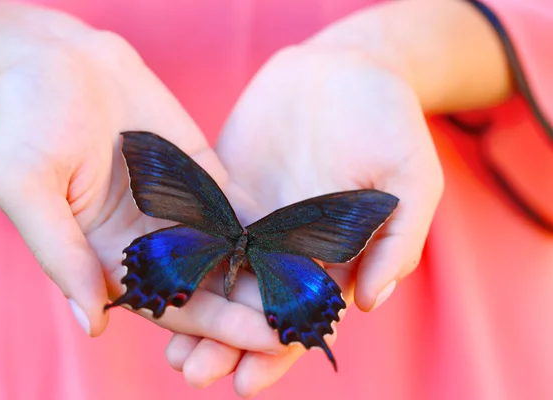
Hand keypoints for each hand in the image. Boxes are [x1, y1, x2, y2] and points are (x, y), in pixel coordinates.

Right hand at [0, 24, 282, 355]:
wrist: (58, 62)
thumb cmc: (29, 122)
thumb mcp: (28, 189)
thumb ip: (61, 254)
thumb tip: (92, 322)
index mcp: (110, 258)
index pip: (170, 306)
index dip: (216, 327)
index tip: (263, 341)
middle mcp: (151, 243)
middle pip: (211, 288)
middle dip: (256, 309)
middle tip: (305, 325)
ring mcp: (181, 210)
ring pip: (232, 254)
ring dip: (272, 275)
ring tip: (318, 292)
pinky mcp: (203, 178)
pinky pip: (238, 208)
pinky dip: (271, 228)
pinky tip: (307, 242)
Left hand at [165, 44, 443, 395]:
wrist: (347, 68)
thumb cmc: (391, 123)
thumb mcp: (412, 179)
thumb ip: (397, 240)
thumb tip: (372, 304)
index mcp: (332, 256)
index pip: (301, 316)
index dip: (276, 351)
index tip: (247, 382)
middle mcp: (288, 246)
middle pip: (252, 305)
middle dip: (224, 343)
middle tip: (193, 373)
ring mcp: (253, 218)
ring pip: (219, 274)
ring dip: (194, 310)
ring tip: (165, 347)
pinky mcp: (225, 188)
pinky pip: (198, 225)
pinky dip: (179, 254)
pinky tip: (154, 276)